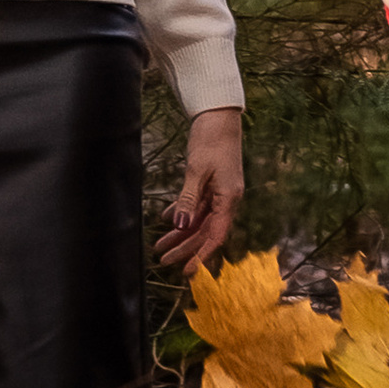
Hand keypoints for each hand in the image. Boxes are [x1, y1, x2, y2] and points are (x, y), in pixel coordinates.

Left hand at [159, 105, 243, 274]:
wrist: (219, 116)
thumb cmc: (211, 140)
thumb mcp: (196, 171)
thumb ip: (188, 200)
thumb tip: (180, 226)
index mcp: (228, 198)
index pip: (216, 235)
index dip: (201, 254)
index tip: (187, 271)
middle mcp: (227, 199)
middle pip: (205, 231)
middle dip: (184, 247)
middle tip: (163, 260)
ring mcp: (220, 192)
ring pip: (199, 220)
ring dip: (180, 233)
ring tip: (160, 246)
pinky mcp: (212, 184)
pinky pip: (197, 206)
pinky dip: (182, 214)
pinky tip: (166, 221)